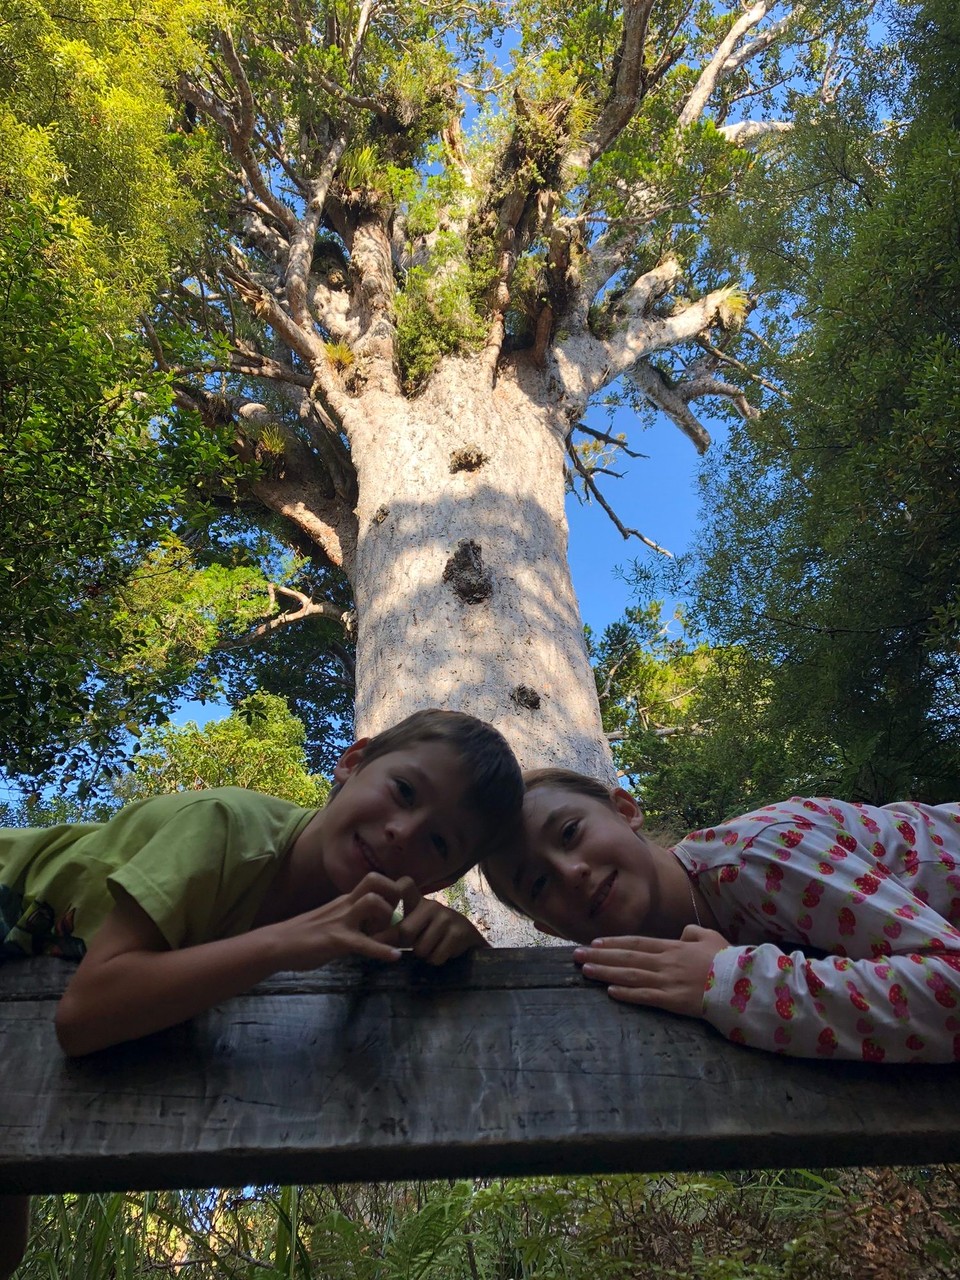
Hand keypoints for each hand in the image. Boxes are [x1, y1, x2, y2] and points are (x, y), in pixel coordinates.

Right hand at [272, 872, 409, 969]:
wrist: (276, 944)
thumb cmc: (302, 935)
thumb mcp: (331, 921)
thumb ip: (350, 920)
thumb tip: (370, 927)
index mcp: (345, 900)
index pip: (374, 881)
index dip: (391, 891)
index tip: (399, 911)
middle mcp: (345, 904)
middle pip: (376, 881)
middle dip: (395, 895)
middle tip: (399, 917)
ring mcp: (341, 920)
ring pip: (372, 902)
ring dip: (388, 919)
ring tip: (390, 936)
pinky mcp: (336, 940)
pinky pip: (364, 942)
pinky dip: (382, 950)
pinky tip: (394, 956)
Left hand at [394, 883, 488, 963]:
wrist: (465, 937)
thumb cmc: (431, 931)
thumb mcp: (413, 926)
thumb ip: (394, 931)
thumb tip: (370, 940)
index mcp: (418, 900)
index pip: (405, 884)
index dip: (393, 892)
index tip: (387, 908)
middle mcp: (432, 905)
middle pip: (405, 931)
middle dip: (408, 945)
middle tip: (416, 944)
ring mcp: (446, 917)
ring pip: (421, 948)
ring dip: (424, 956)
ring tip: (432, 947)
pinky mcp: (458, 932)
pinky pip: (436, 957)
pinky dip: (436, 960)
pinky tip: (442, 951)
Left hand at [573, 925, 729, 1018]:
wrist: (740, 984)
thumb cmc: (727, 960)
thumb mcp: (710, 937)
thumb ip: (692, 932)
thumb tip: (681, 933)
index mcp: (672, 946)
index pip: (636, 942)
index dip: (613, 942)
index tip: (594, 942)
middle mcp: (665, 962)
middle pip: (626, 957)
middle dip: (599, 956)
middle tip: (576, 954)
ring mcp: (667, 981)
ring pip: (630, 975)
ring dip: (605, 972)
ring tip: (585, 970)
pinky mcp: (672, 1001)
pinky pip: (645, 996)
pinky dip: (626, 993)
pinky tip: (609, 991)